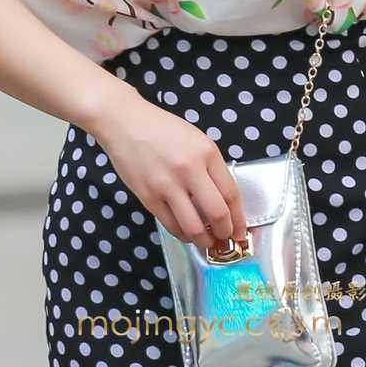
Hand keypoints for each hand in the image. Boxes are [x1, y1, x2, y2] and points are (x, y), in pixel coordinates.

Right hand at [91, 80, 247, 248]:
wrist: (124, 123)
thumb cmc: (162, 129)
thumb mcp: (196, 140)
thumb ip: (211, 168)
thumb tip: (222, 202)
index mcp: (207, 153)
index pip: (231, 194)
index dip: (239, 219)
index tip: (240, 232)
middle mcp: (189, 170)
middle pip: (216, 214)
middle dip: (224, 234)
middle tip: (225, 241)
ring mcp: (167, 185)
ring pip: (193, 226)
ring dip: (203, 241)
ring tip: (206, 243)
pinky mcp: (148, 197)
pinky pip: (170, 224)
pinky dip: (182, 234)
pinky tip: (186, 234)